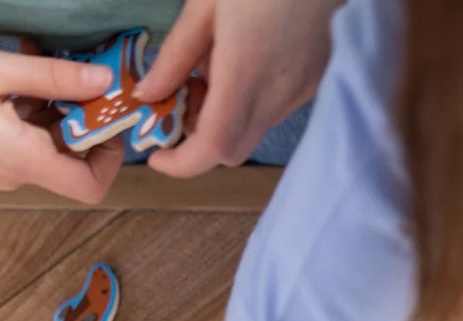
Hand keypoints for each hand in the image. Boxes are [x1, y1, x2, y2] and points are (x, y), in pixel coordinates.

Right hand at [0, 39, 122, 201]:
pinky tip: (23, 67)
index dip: (109, 157)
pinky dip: (29, 106)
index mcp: (23, 160)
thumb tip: (104, 81)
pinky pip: (20, 135)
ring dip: (55, 105)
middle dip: (82, 118)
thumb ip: (53, 77)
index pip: (89, 185)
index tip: (108, 118)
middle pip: (69, 159)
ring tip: (49, 61)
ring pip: (44, 142)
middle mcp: (14, 172)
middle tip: (84, 75)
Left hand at [135, 0, 341, 177]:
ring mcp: (300, 92)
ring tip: (214, 67)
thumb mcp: (205, 2)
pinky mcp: (313, 84)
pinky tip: (245, 61)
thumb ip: (177, 54)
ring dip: (225, 117)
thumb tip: (149, 94)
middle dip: (200, 137)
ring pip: (252, 131)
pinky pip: (273, 110)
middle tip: (183, 95)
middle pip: (232, 149)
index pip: (214, 145)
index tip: (157, 154)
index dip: (183, 163)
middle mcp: (276, 94)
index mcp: (244, 70)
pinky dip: (249, 102)